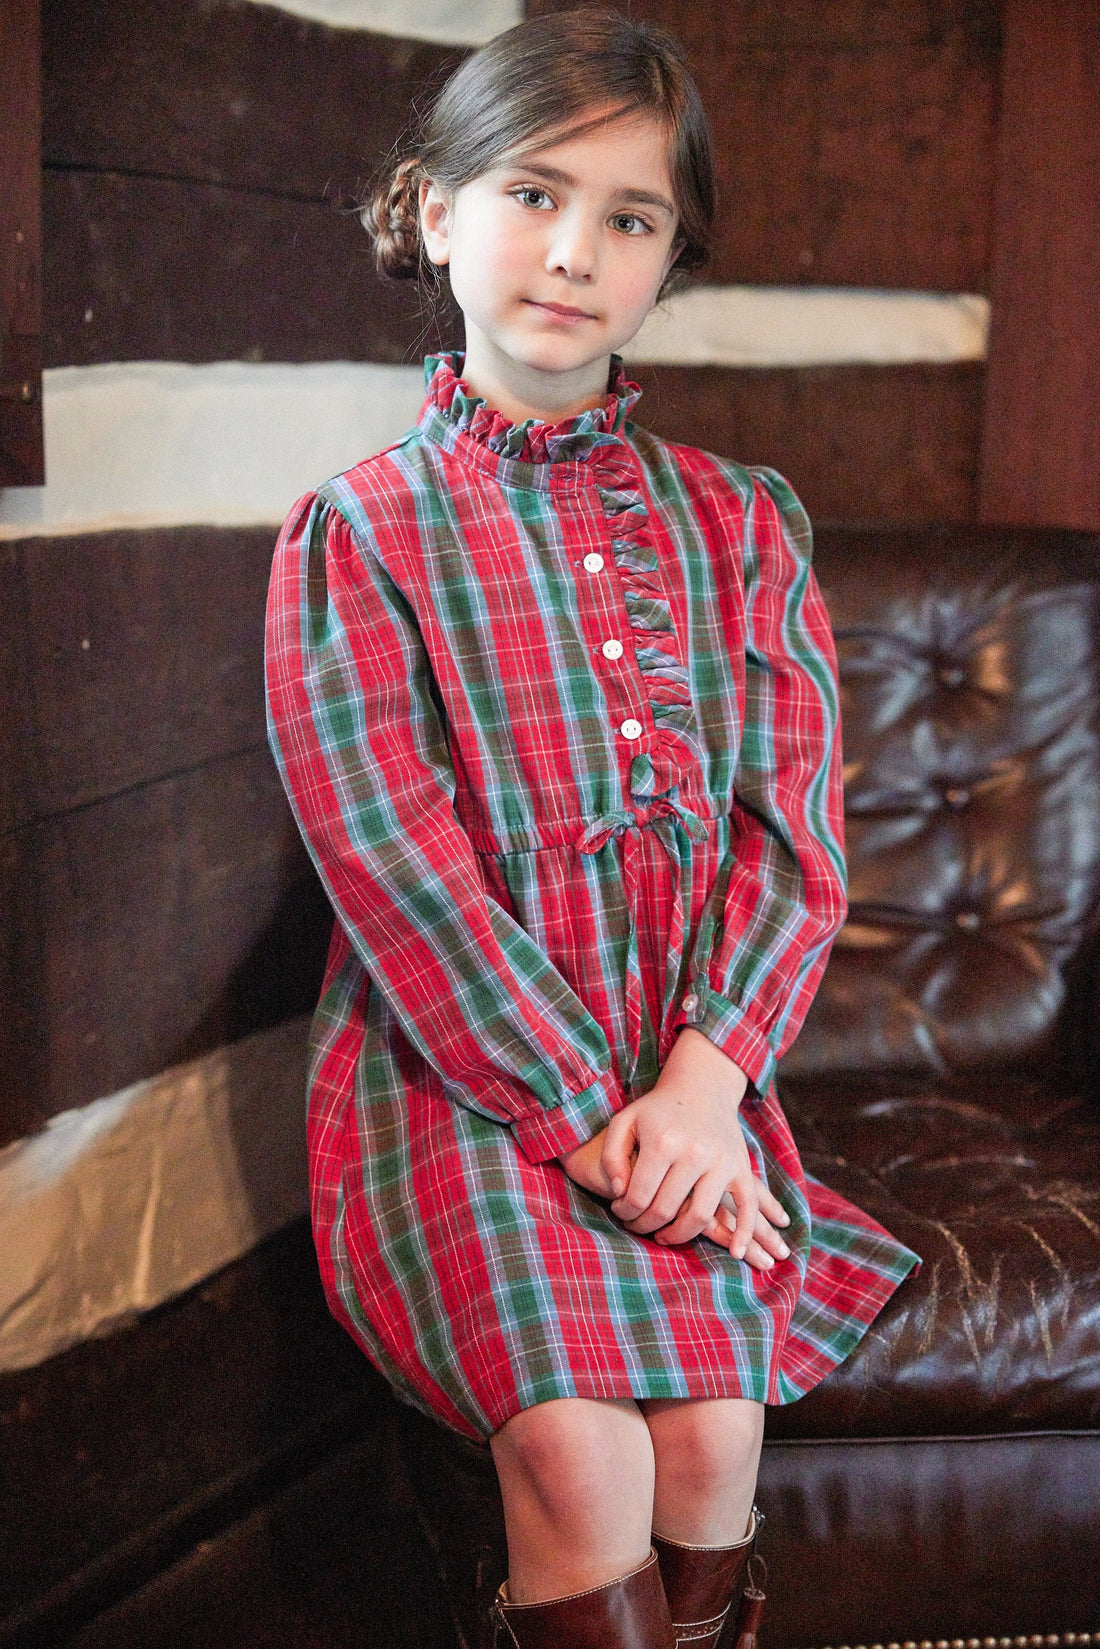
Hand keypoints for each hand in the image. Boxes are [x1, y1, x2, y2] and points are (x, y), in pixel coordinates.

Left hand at [607, 1030, 789, 1263]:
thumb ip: (611, 1156)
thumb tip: (618, 1192)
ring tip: (664, 1236)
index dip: (625, 1212)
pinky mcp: (741, 1168)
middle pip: (666, 1210)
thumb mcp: (625, 1122)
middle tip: (636, 1226)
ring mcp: (721, 1161)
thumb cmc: (657, 1110)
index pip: (638, 1196)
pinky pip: (747, 1207)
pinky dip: (743, 1233)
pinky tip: (734, 1252)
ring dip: (679, 1236)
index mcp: (663, 1141)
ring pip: (700, 1216)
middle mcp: (694, 1152)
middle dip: (645, 1226)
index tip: (620, 1211)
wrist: (701, 1088)